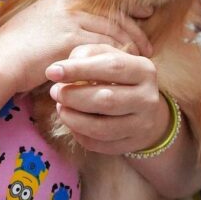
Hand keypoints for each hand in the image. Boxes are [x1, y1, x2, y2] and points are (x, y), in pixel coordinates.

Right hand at [0, 0, 152, 92]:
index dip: (124, 15)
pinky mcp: (70, 39)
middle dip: (134, 31)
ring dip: (129, 46)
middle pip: (111, 16)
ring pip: (111, 32)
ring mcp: (69, 20)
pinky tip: (125, 67)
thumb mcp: (34, 29)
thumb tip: (72, 37)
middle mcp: (67, 5)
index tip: (141, 21)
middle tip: (147, 46)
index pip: (102, 5)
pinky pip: (103, 48)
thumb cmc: (11, 53)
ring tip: (141, 59)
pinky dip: (117, 58)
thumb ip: (56, 27)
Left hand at [46, 44, 169, 154]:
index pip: (112, 67)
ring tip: (61, 108)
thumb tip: (62, 69)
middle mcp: (148, 99)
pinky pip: (98, 144)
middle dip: (73, 96)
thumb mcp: (107, 57)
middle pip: (106, 100)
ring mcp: (141, 125)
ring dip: (73, 118)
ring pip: (101, 127)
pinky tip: (73, 122)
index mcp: (144, 70)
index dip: (79, 69)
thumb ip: (86, 55)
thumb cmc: (117, 77)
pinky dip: (79, 134)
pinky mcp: (131, 144)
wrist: (144, 109)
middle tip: (55, 91)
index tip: (52, 71)